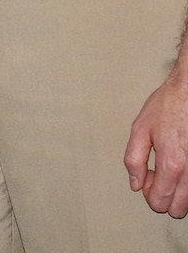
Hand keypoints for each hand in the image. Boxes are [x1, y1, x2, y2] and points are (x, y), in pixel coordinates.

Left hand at [126, 69, 187, 215]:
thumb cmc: (169, 106)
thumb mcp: (140, 129)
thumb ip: (133, 159)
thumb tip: (134, 183)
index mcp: (171, 163)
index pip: (159, 202)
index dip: (148, 194)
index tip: (146, 178)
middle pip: (178, 209)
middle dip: (164, 197)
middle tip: (158, 176)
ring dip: (179, 192)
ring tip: (170, 170)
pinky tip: (182, 167)